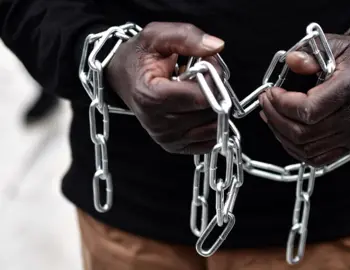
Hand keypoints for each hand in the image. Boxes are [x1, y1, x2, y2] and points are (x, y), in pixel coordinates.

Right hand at [106, 22, 225, 153]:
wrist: (121, 77)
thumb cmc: (138, 58)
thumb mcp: (157, 36)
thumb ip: (187, 37)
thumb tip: (215, 46)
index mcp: (152, 97)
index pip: (202, 97)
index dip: (214, 78)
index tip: (208, 64)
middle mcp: (158, 123)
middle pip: (209, 112)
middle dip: (215, 90)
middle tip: (203, 75)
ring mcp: (166, 138)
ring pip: (212, 127)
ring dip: (214, 106)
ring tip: (196, 91)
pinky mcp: (173, 146)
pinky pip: (208, 141)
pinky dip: (210, 123)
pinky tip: (197, 108)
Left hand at [259, 34, 349, 166]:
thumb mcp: (335, 44)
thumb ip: (311, 52)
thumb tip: (292, 61)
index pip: (309, 110)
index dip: (282, 104)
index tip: (271, 92)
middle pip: (303, 133)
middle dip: (275, 118)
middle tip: (266, 102)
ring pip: (306, 149)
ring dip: (281, 134)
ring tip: (271, 115)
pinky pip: (317, 159)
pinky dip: (296, 149)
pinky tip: (285, 132)